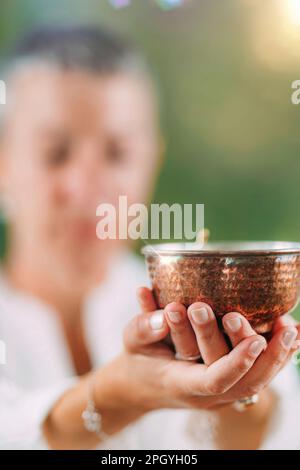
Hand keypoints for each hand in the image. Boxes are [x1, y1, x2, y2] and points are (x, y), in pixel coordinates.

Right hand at [123, 287, 299, 409]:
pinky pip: (255, 375)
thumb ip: (143, 325)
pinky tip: (289, 337)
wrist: (139, 386)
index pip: (215, 379)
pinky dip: (274, 358)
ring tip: (292, 328)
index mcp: (181, 383)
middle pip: (246, 384)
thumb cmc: (137, 361)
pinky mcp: (226, 385)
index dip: (237, 362)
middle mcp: (205, 394)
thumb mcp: (132, 341)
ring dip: (277, 356)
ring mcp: (219, 393)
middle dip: (269, 357)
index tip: (256, 339)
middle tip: (285, 326)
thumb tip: (158, 307)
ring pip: (256, 382)